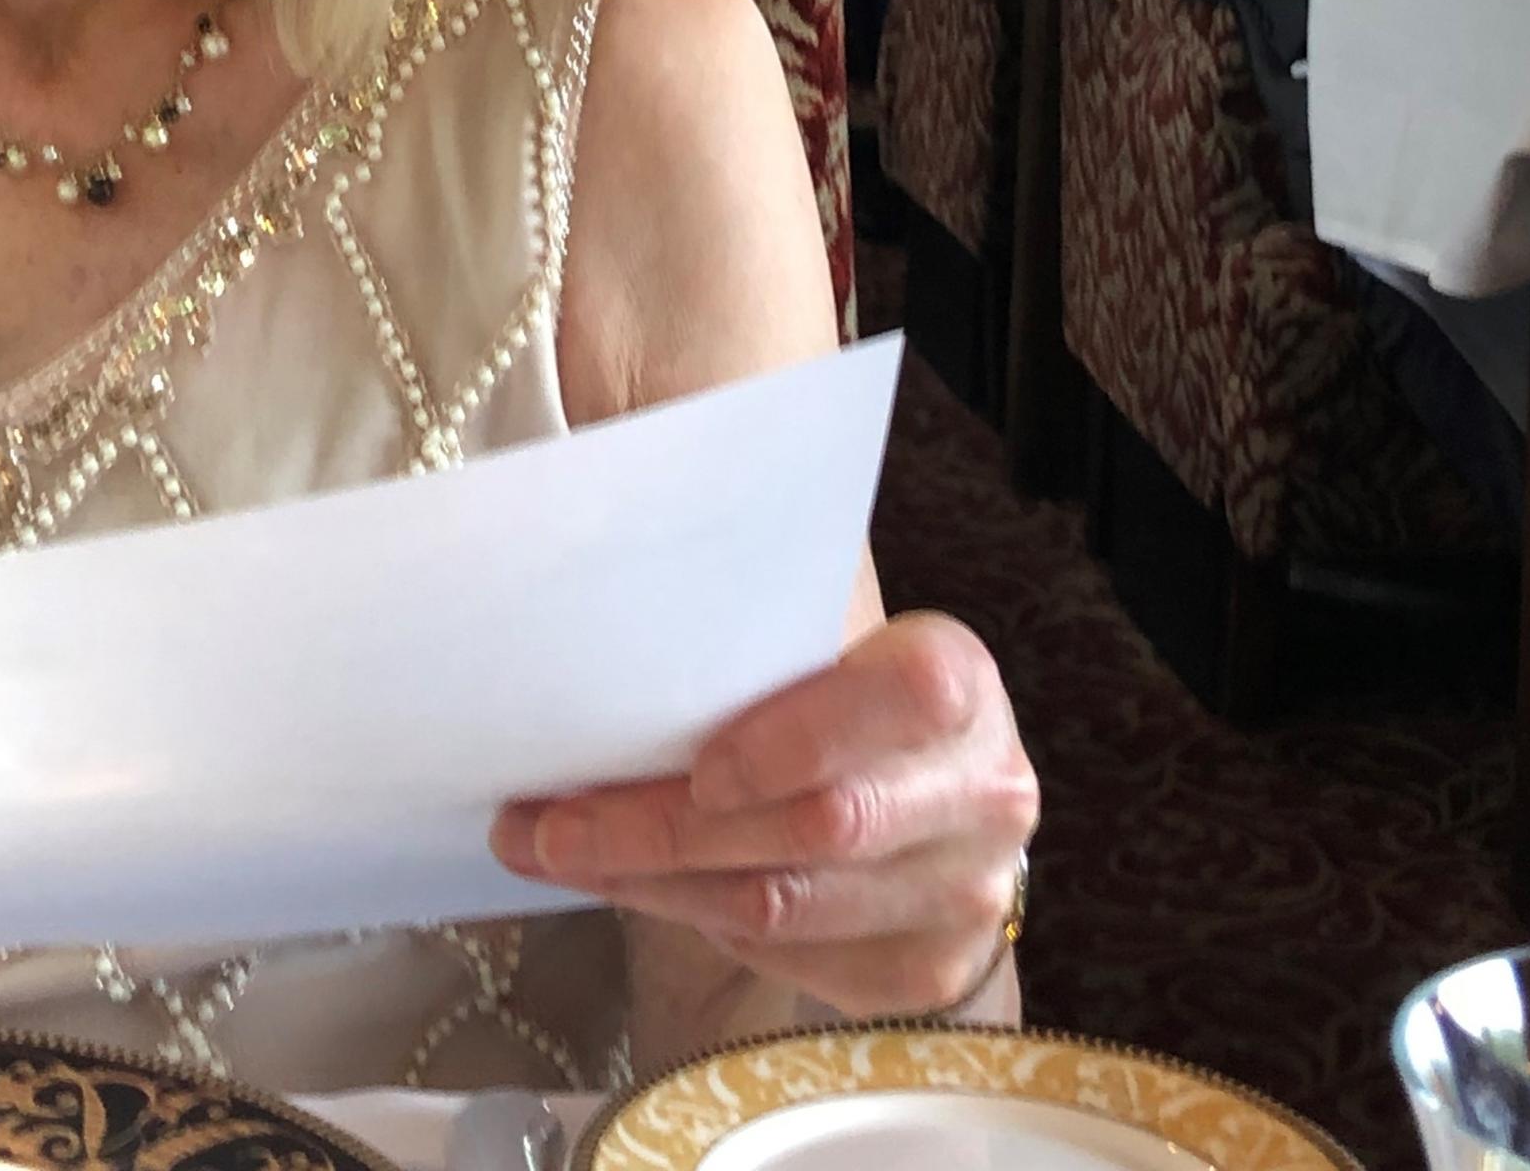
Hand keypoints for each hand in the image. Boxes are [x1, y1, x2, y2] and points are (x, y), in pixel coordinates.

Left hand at [489, 612, 1036, 1016]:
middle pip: (819, 826)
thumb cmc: (853, 698)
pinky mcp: (923, 976)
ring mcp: (961, 896)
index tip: (697, 762)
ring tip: (557, 854)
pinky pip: (785, 961)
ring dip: (654, 885)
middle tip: (549, 824)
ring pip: (785, 907)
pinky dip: (697, 924)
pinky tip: (638, 887)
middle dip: (664, 828)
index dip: (800, 737)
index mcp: (958, 681)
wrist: (940, 804)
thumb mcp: (834, 630)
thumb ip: (764, 610)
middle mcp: (980, 793)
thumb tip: (627, 552)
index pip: (902, 700)